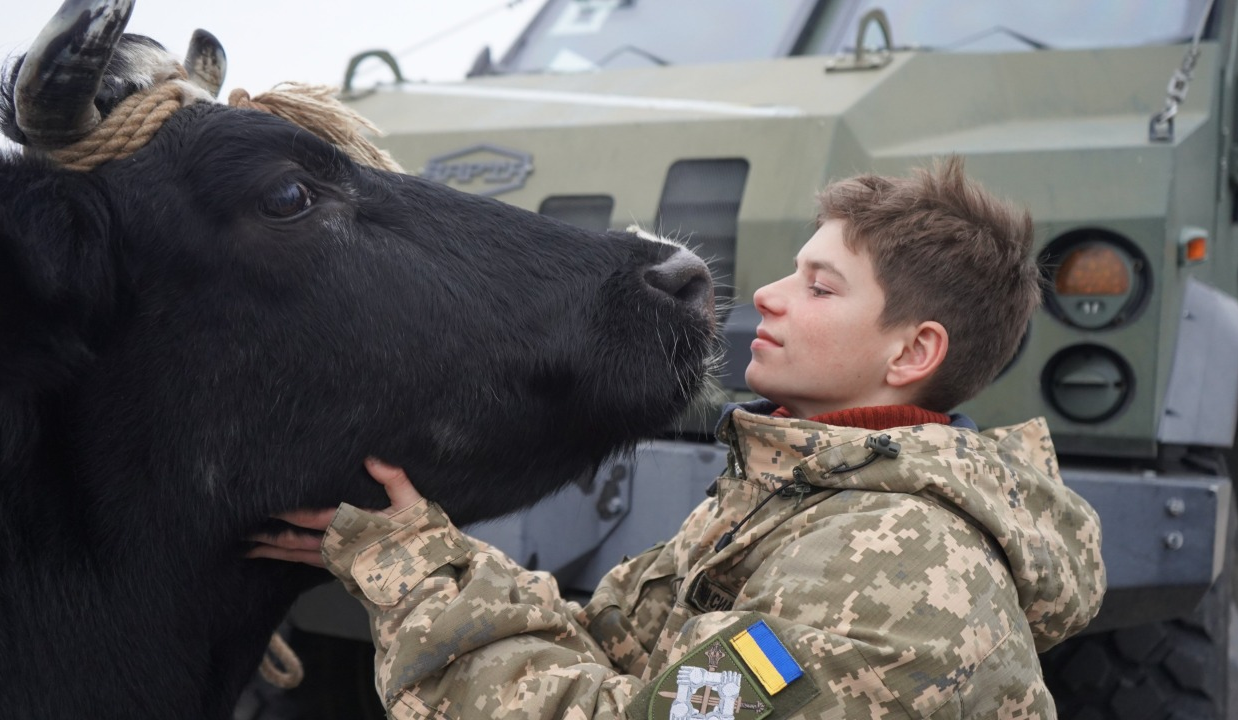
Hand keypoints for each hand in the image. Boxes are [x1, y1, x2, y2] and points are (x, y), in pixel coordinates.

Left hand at [246, 458, 422, 566]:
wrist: (428, 583)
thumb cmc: (423, 541)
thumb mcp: (415, 503)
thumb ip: (394, 478)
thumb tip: (371, 458)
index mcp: (352, 526)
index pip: (308, 516)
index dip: (282, 510)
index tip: (259, 498)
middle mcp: (339, 546)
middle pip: (293, 539)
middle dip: (265, 533)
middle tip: (236, 526)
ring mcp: (337, 561)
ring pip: (295, 554)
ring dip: (270, 548)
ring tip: (244, 544)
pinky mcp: (340, 571)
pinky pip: (305, 563)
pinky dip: (286, 558)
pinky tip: (273, 553)